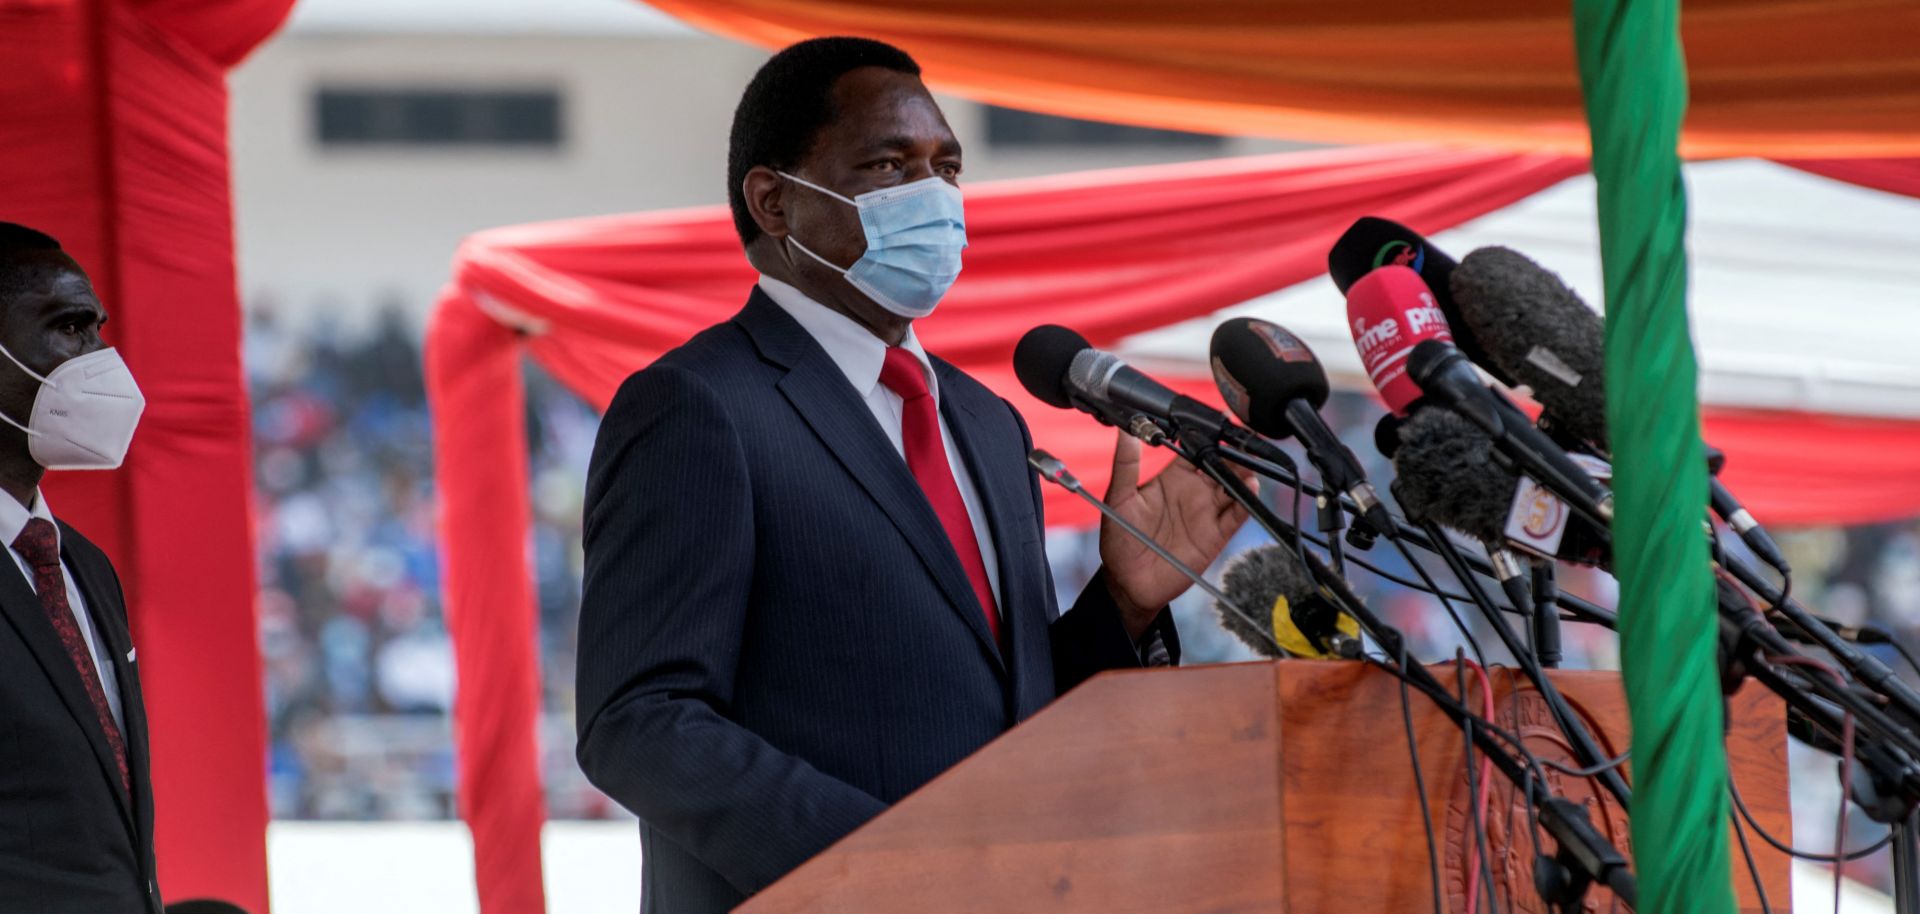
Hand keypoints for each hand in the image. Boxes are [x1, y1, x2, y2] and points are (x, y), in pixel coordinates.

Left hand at [1098, 431, 1251, 638]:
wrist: (1128, 581)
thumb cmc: (1120, 539)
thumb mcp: (1119, 497)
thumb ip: (1125, 464)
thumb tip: (1127, 431)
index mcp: (1173, 478)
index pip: (1197, 449)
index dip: (1209, 435)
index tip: (1220, 420)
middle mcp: (1194, 492)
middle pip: (1222, 465)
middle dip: (1234, 453)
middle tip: (1243, 441)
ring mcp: (1207, 513)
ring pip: (1234, 487)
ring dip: (1244, 474)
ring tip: (1248, 464)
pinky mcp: (1215, 536)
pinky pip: (1236, 516)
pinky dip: (1246, 503)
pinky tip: (1249, 490)